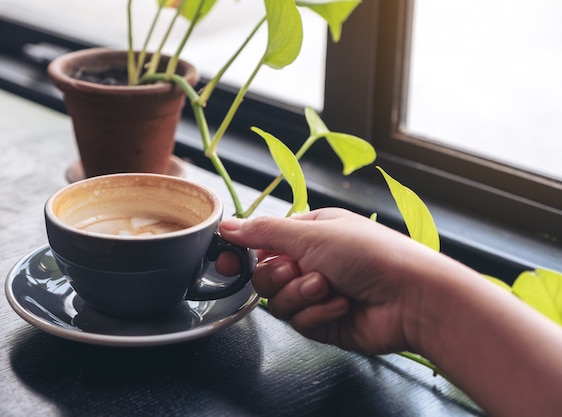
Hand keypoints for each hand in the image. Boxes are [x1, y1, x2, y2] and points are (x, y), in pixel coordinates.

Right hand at [219, 208, 443, 353]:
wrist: (410, 297)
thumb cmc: (370, 254)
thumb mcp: (312, 233)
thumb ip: (263, 232)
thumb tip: (227, 226)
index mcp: (307, 233)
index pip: (260, 242)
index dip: (241, 253)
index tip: (227, 261)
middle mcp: (309, 262)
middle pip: (263, 276)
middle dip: (280, 276)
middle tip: (302, 270)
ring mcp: (316, 293)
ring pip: (278, 302)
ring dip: (302, 294)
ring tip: (330, 287)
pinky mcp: (324, 321)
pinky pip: (299, 322)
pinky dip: (319, 313)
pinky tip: (343, 304)